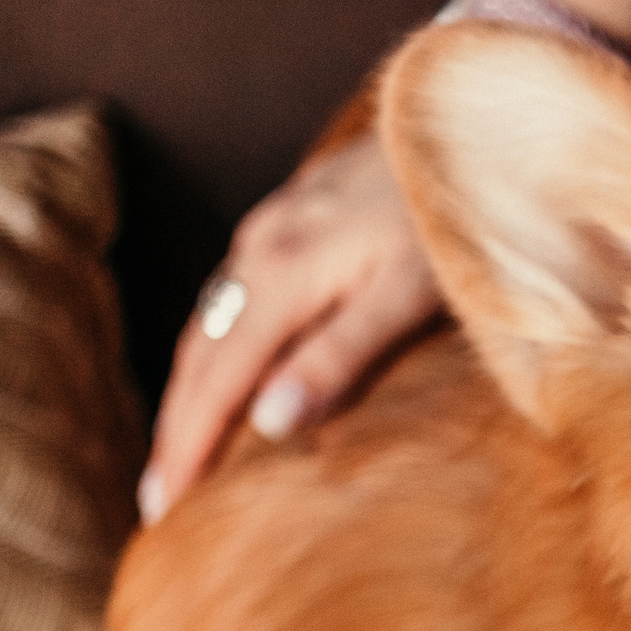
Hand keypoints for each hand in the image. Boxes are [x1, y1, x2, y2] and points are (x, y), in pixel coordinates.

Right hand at [139, 131, 443, 522]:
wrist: (473, 122)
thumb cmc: (451, 217)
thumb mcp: (408, 295)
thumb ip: (340, 355)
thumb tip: (269, 422)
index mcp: (283, 275)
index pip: (216, 380)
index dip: (187, 446)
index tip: (163, 508)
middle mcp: (262, 248)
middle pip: (199, 353)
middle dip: (175, 427)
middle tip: (156, 500)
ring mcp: (273, 226)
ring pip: (211, 320)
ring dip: (189, 386)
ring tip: (180, 449)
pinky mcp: (293, 215)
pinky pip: (234, 293)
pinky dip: (217, 344)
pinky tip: (226, 367)